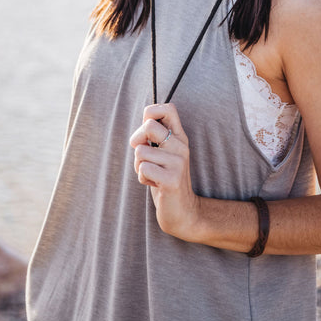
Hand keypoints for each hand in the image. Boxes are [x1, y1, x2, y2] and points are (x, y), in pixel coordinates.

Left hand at [129, 103, 200, 240]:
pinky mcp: (172, 179)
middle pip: (148, 126)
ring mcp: (178, 162)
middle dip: (137, 140)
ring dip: (138, 166)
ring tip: (151, 174)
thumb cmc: (166, 180)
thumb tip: (142, 126)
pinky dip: (142, 178)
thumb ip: (155, 138)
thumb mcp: (163, 154)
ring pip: (140, 151)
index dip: (152, 112)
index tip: (147, 131)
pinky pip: (143, 169)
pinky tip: (154, 184)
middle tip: (143, 155)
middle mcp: (181, 146)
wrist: (183, 212)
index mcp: (179, 137)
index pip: (168, 108)